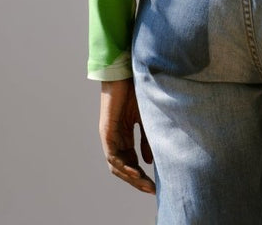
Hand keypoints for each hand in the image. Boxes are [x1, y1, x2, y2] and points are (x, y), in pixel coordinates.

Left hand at [99, 78, 155, 193]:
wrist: (127, 71)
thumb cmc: (136, 90)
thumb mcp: (146, 119)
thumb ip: (146, 139)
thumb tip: (149, 162)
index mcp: (124, 136)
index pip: (132, 162)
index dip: (142, 175)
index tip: (155, 184)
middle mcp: (115, 139)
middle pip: (124, 167)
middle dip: (138, 181)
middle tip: (152, 189)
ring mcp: (110, 136)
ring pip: (117, 165)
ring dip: (131, 177)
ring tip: (145, 184)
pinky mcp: (106, 131)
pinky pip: (113, 155)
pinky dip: (123, 166)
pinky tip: (135, 171)